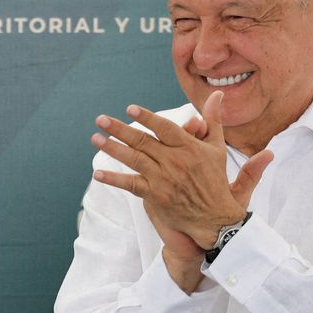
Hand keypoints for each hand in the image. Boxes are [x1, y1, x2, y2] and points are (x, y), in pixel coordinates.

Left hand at [91, 91, 272, 250]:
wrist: (215, 218)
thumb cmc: (215, 179)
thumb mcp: (217, 147)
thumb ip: (213, 120)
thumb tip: (216, 94)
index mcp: (189, 148)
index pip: (164, 128)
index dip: (147, 118)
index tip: (130, 109)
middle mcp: (175, 162)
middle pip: (143, 142)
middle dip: (119, 130)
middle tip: (101, 119)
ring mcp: (163, 179)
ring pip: (134, 159)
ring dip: (113, 149)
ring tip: (95, 138)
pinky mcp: (155, 196)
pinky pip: (131, 184)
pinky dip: (114, 179)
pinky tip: (98, 174)